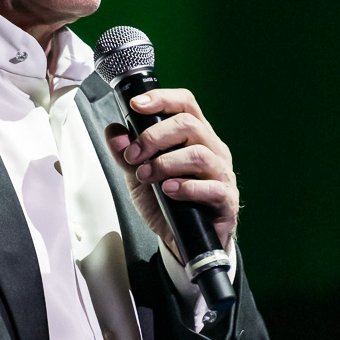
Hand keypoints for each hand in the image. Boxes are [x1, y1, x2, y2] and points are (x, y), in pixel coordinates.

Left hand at [105, 88, 238, 251]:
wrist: (181, 240)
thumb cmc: (167, 203)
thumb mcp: (139, 176)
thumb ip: (126, 155)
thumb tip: (113, 132)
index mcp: (195, 137)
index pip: (185, 104)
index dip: (162, 99)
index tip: (136, 105)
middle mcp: (212, 149)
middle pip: (190, 125)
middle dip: (154, 137)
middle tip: (134, 156)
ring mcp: (221, 174)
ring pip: (199, 154)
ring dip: (165, 163)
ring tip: (147, 176)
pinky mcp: (226, 200)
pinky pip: (212, 187)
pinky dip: (186, 187)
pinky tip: (168, 191)